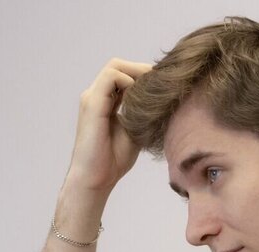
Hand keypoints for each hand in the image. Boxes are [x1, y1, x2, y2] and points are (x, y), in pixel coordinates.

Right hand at [63, 58, 151, 201]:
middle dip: (142, 70)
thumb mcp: (135, 131)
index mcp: (105, 102)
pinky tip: (142, 98)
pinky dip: (129, 81)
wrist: (96, 178)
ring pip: (115, 67)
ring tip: (154, 89)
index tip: (165, 86)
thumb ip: (143, 114)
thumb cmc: (114, 160)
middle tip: (163, 83)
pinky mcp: (92, 103)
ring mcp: (92, 97)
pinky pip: (112, 77)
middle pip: (119, 66)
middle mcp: (96, 96)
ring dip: (137, 73)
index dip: (144, 76)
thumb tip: (165, 102)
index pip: (124, 76)